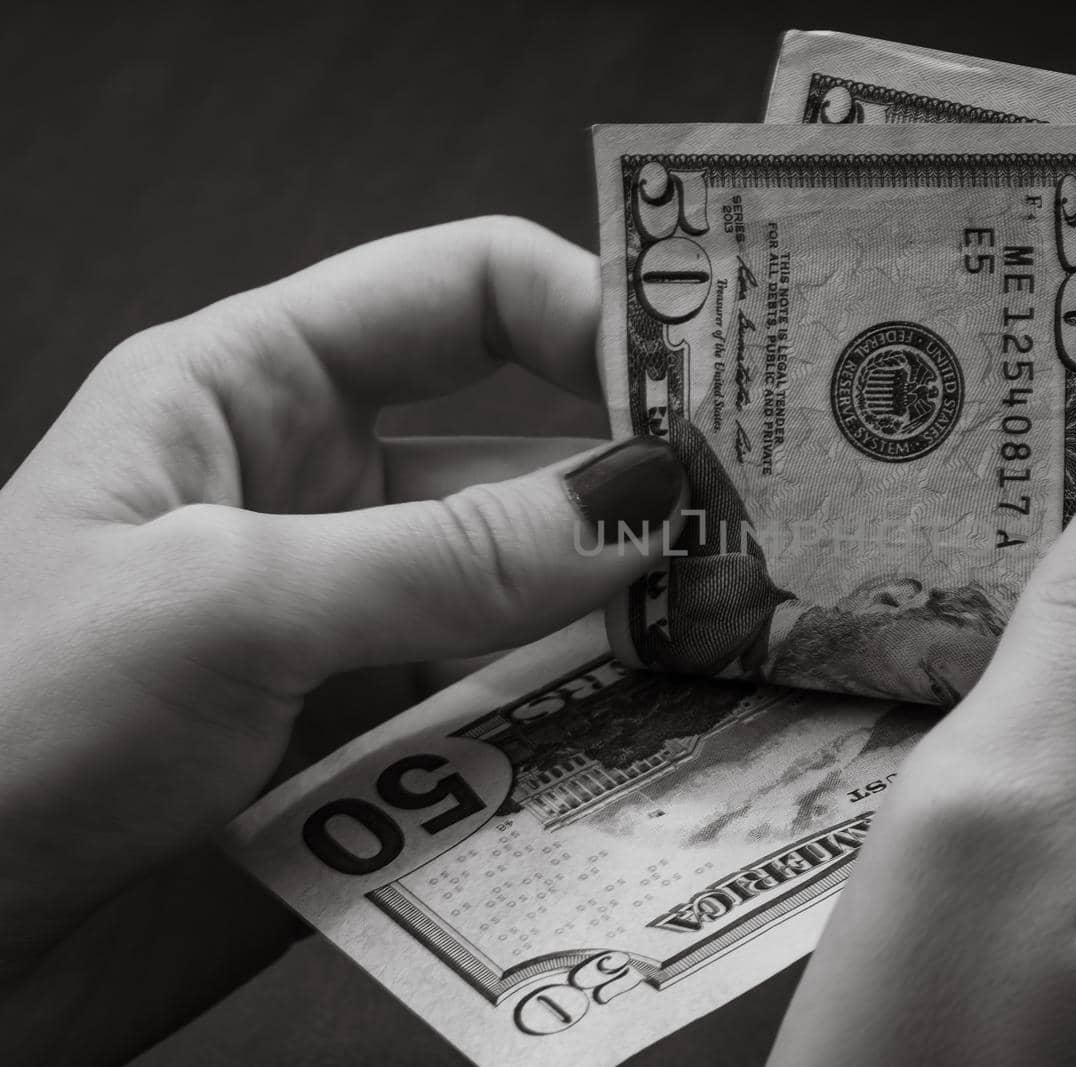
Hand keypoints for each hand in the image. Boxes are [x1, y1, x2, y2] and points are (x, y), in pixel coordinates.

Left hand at [0, 218, 682, 1055]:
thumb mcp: (223, 605)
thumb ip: (446, 557)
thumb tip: (641, 503)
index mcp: (253, 391)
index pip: (462, 294)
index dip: (590, 313)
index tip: (706, 388)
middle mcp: (319, 496)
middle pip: (521, 452)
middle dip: (637, 484)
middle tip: (762, 526)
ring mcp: (352, 628)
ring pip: (532, 595)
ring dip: (626, 616)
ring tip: (739, 639)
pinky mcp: (373, 747)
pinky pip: (511, 714)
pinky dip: (589, 725)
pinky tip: (663, 738)